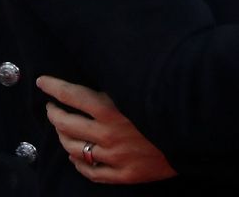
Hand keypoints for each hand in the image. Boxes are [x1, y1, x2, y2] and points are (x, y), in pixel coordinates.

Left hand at [37, 75, 175, 184]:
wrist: (196, 133)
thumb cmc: (169, 102)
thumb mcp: (141, 86)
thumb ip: (118, 80)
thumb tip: (100, 64)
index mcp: (111, 108)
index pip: (71, 95)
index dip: (53, 87)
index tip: (42, 82)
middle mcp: (108, 133)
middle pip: (66, 124)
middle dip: (54, 113)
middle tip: (50, 108)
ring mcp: (114, 157)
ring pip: (73, 149)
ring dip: (62, 137)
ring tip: (61, 130)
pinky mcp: (124, 174)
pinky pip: (91, 172)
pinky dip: (78, 163)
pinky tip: (75, 156)